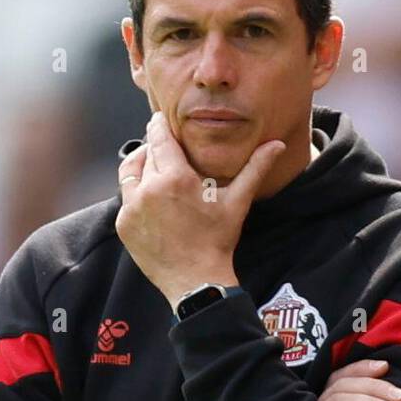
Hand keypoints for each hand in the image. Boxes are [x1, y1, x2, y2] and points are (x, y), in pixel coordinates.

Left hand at [115, 111, 285, 306]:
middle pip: (145, 154)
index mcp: (174, 178)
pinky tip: (151, 199)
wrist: (196, 281)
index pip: (160, 138)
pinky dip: (136, 194)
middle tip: (163, 147)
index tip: (159, 119)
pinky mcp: (124, 225)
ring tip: (153, 167)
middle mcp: (148, 189)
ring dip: (140, 167)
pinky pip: (126, 199)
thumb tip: (276, 145)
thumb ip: (254, 169)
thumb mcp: (236, 203)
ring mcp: (132, 208)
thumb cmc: (217, 241)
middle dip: (154, 148)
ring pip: (129, 173)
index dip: (159, 125)